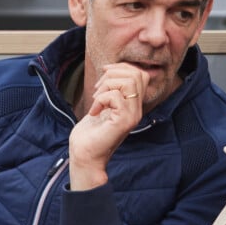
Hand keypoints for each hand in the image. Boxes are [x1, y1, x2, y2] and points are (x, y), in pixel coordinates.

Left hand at [69, 63, 149, 190]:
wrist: (85, 155)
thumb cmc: (90, 132)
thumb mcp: (103, 104)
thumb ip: (111, 89)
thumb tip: (110, 68)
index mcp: (134, 104)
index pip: (140, 74)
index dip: (121, 68)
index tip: (104, 76)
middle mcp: (137, 109)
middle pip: (136, 75)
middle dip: (112, 74)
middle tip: (98, 90)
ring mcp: (132, 116)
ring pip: (128, 82)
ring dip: (106, 86)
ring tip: (96, 100)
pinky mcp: (123, 121)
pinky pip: (115, 96)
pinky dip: (100, 99)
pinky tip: (94, 111)